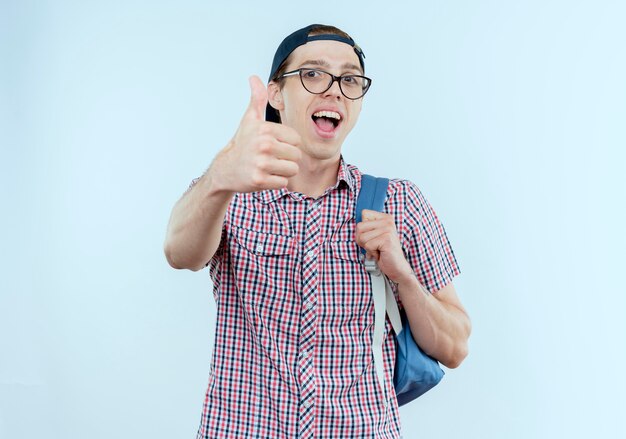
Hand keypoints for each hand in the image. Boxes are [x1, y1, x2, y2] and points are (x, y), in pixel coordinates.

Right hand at [210, 75, 301, 192]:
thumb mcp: (250, 120)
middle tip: (271, 158)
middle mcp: (264, 146)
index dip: (287, 144)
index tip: (273, 145)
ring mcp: (262, 164)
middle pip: (297, 156)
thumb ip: (257, 99)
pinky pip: (283, 183)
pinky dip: (276, 182)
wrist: (225, 169)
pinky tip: (265, 176)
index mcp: (265, 130)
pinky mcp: (260, 180)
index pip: (296, 139)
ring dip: (283, 171)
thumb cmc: (242, 144)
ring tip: (269, 167)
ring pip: (292, 170)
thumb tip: (254, 78)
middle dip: (287, 159)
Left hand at [355, 209, 413, 283]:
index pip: (364, 213)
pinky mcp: (386, 239)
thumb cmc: (384, 252)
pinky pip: (367, 245)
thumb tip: (357, 225)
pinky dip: (371, 253)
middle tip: (374, 245)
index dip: (363, 229)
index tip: (372, 236)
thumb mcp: (375, 236)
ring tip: (378, 249)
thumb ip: (367, 227)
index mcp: (385, 218)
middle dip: (362, 239)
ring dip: (367, 247)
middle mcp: (388, 221)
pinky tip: (380, 253)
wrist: (397, 267)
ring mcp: (388, 229)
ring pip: (362, 237)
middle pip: (360, 226)